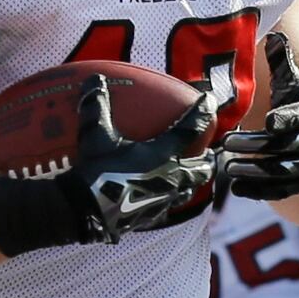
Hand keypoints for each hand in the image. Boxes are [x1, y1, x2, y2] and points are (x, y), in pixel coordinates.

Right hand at [67, 74, 223, 239]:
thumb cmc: (97, 169)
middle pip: (202, 169)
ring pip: (189, 190)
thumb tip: (94, 80)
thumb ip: (97, 106)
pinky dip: (169, 199)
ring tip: (190, 177)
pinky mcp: (152, 217)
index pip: (191, 129)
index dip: (203, 113)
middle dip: (208, 159)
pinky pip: (168, 207)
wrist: (88, 211)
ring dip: (193, 181)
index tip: (210, 101)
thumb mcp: (95, 135)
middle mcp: (171, 176)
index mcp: (162, 153)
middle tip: (208, 152)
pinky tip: (162, 198)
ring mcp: (165, 200)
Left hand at [221, 41, 298, 198]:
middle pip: (284, 146)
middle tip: (228, 142)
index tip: (270, 121)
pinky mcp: (298, 185)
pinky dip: (257, 191)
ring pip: (281, 171)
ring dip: (253, 171)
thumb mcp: (295, 86)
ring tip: (228, 167)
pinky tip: (236, 188)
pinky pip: (279, 191)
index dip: (287, 119)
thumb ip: (284, 64)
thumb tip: (274, 35)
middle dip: (256, 145)